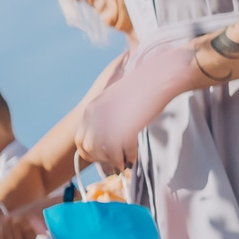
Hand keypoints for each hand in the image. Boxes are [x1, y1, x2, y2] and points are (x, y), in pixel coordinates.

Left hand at [77, 39, 210, 173]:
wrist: (159, 77)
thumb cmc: (142, 90)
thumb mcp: (115, 103)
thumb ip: (106, 120)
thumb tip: (107, 141)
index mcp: (91, 109)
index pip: (80, 140)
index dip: (91, 152)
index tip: (103, 155)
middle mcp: (95, 117)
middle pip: (88, 149)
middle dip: (101, 159)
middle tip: (116, 160)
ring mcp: (108, 123)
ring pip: (103, 154)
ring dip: (115, 161)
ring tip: (126, 160)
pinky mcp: (124, 128)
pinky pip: (121, 153)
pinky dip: (129, 158)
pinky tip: (134, 156)